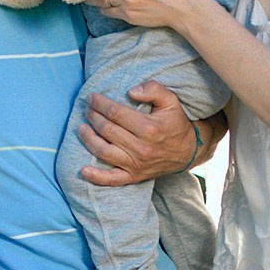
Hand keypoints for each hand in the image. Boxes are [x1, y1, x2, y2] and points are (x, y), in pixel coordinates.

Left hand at [77, 81, 204, 186]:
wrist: (188, 151)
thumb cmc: (176, 123)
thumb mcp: (171, 101)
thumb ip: (153, 90)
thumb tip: (131, 91)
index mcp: (149, 127)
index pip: (115, 113)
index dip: (100, 104)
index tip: (92, 98)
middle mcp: (141, 147)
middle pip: (107, 130)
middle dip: (93, 117)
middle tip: (88, 110)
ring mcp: (136, 164)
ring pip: (104, 151)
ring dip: (88, 139)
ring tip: (81, 128)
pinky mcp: (134, 176)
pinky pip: (112, 180)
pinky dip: (96, 177)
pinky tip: (84, 170)